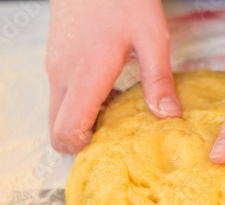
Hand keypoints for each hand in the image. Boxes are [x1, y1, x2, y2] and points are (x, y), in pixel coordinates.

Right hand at [46, 0, 180, 152]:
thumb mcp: (151, 38)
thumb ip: (158, 80)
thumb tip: (169, 116)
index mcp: (86, 74)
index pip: (67, 130)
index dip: (83, 147)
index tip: (110, 144)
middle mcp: (63, 74)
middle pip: (56, 128)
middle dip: (80, 140)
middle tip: (114, 136)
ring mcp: (55, 65)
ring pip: (58, 112)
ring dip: (81, 121)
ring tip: (117, 112)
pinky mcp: (56, 57)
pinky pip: (62, 94)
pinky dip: (80, 103)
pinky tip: (110, 91)